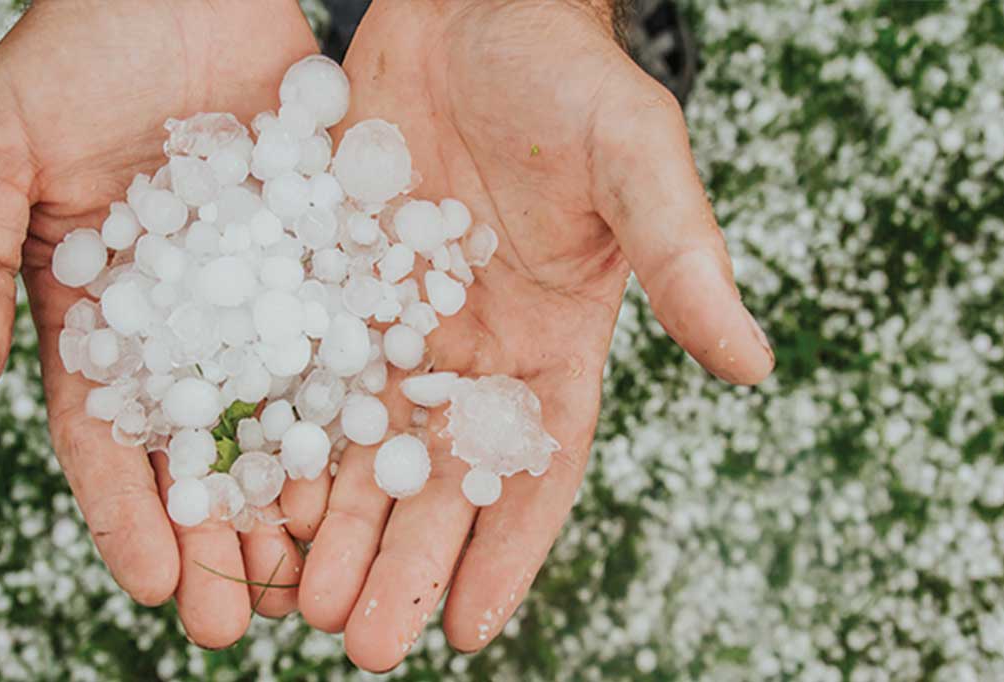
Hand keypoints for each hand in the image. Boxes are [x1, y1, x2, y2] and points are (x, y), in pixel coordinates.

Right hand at [0, 0, 324, 647]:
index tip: (153, 586)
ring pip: (278, 417)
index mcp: (100, 312)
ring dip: (290, 501)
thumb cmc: (77, 51)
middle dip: (214, 537)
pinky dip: (352, 414)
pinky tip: (371, 478)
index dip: (128, 512)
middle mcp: (186, 320)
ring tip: (310, 579)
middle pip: (199, 448)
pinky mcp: (324, 261)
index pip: (109, 434)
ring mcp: (260, 296)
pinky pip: (342, 346)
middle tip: (235, 623)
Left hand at [299, 0, 774, 670]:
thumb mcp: (636, 159)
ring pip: (362, 444)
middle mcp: (473, 349)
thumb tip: (754, 366)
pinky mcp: (332, 285)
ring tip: (297, 600)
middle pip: (439, 477)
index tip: (468, 628)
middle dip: (404, 562)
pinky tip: (249, 499)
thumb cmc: (565, 76)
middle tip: (362, 646)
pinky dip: (280, 439)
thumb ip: (684, 260)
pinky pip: (301, 374)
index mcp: (554, 340)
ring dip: (334, 525)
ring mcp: (397, 320)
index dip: (507, 548)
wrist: (469, 5)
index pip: (537, 467)